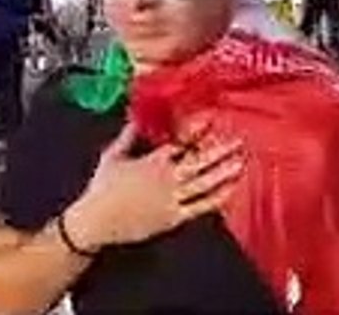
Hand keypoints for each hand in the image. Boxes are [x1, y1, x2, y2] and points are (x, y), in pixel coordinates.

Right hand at [64, 122, 243, 251]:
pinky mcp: (174, 216)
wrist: (97, 221)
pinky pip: (200, 206)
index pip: (181, 141)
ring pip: (204, 182)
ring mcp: (172, 198)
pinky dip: (216, 198)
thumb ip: (128, 136)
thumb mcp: (112, 155)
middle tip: (239, 140)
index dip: (198, 130)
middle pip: (200, 161)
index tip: (214, 120)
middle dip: (220, 149)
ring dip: (224, 171)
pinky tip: (230, 190)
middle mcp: (167, 178)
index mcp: (153, 161)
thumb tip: (136, 117)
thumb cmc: (102, 188)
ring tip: (241, 161)